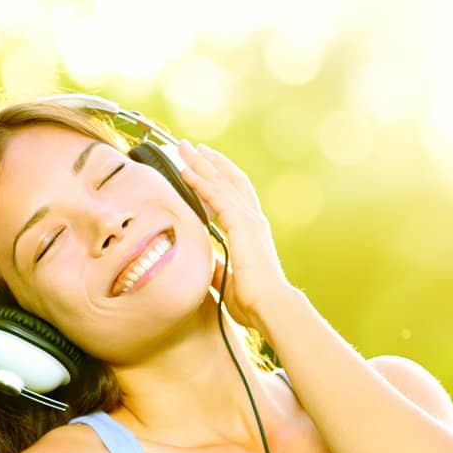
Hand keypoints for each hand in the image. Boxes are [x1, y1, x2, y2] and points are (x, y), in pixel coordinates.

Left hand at [176, 139, 289, 329]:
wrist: (269, 306)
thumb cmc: (254, 302)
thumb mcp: (229, 280)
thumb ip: (218, 267)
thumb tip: (206, 263)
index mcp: (252, 232)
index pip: (235, 195)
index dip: (219, 178)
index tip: (203, 165)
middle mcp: (253, 220)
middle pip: (229, 180)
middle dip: (210, 162)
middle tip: (191, 146)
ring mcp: (249, 219)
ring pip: (222, 182)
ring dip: (201, 163)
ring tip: (184, 147)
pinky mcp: (241, 224)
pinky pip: (216, 195)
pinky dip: (200, 181)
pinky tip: (185, 170)